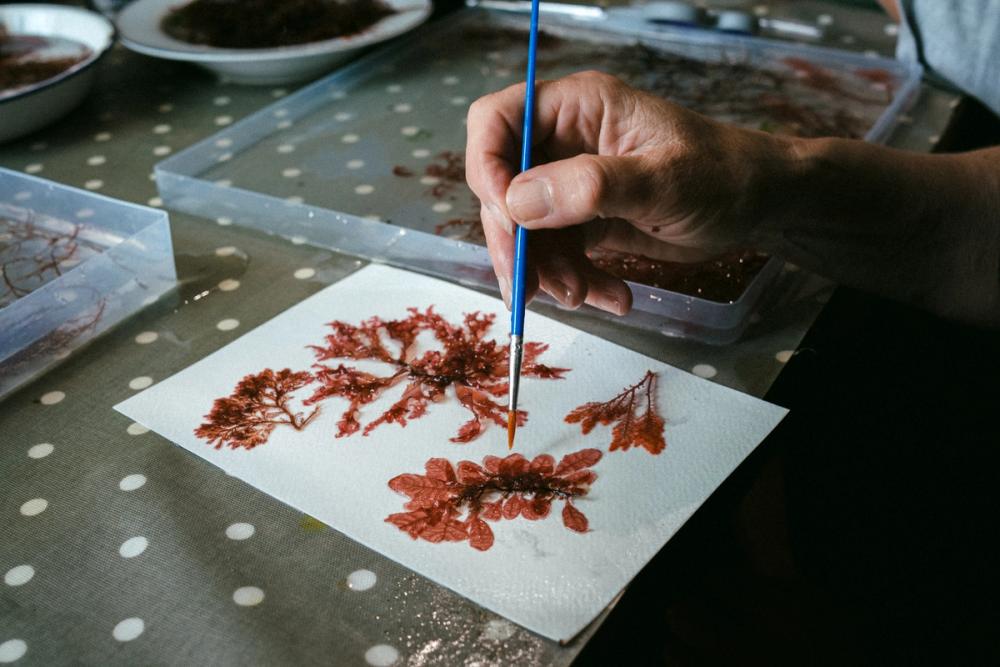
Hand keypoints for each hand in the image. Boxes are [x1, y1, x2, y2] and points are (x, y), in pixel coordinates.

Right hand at [465, 70, 784, 313]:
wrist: (758, 206)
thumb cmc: (723, 174)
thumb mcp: (663, 179)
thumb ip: (591, 187)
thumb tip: (518, 202)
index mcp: (577, 108)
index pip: (497, 122)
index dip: (486, 167)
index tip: (506, 218)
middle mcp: (564, 142)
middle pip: (503, 187)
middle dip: (515, 241)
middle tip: (530, 285)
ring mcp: (570, 184)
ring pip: (526, 231)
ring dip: (547, 272)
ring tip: (585, 296)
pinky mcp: (583, 221)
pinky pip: (556, 256)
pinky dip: (574, 282)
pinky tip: (610, 298)